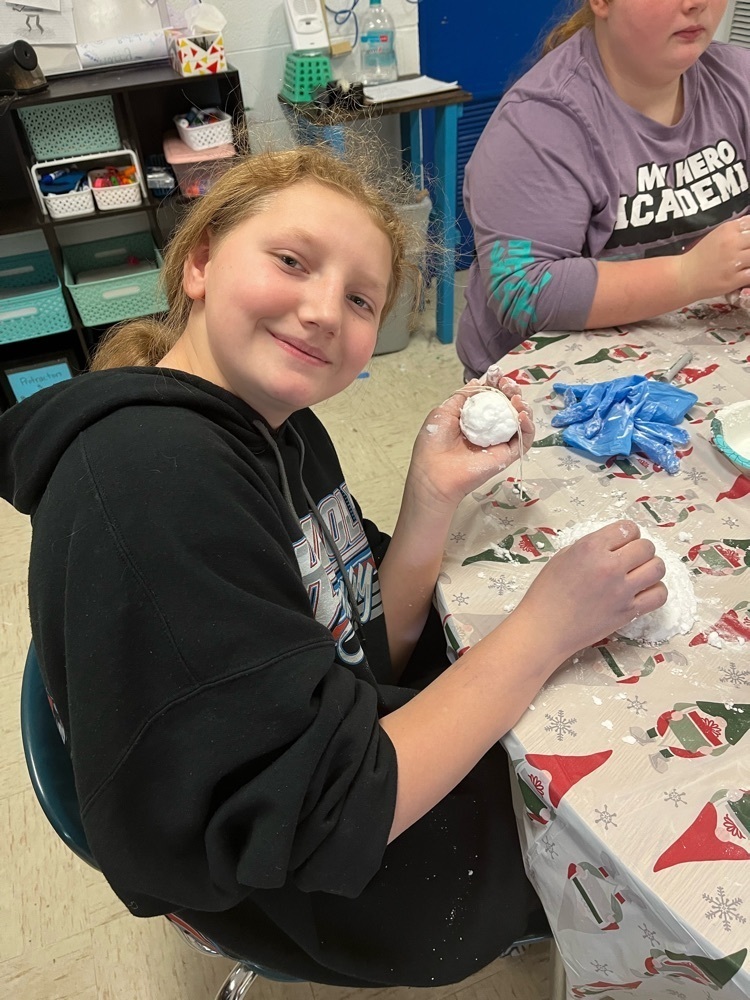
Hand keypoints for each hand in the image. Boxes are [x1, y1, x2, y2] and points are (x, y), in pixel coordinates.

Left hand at [406, 378, 534, 512]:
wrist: (434, 473)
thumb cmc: (434, 444)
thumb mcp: (444, 412)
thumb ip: (463, 397)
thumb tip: (478, 382)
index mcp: (473, 419)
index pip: (492, 398)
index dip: (497, 384)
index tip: (497, 374)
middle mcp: (488, 429)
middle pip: (508, 406)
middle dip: (512, 391)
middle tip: (508, 384)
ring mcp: (499, 442)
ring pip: (520, 421)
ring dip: (523, 405)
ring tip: (517, 398)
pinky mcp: (507, 455)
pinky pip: (524, 439)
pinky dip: (527, 425)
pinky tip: (521, 414)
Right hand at [512, 520, 666, 660]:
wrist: (545, 628)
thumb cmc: (547, 593)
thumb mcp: (563, 557)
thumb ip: (590, 546)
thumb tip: (612, 545)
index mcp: (591, 548)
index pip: (628, 528)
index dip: (627, 534)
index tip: (622, 542)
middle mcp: (610, 566)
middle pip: (647, 547)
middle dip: (640, 549)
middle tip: (630, 558)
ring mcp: (622, 590)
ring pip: (658, 568)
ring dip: (651, 567)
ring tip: (639, 573)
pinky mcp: (629, 612)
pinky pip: (659, 595)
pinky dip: (655, 590)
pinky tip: (643, 591)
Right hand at [679, 217, 749, 299]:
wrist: (685, 276)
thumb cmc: (701, 256)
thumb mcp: (717, 235)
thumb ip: (736, 229)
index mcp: (728, 229)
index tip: (746, 241)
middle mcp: (732, 243)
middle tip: (745, 252)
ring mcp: (733, 262)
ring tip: (745, 263)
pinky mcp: (733, 279)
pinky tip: (745, 272)